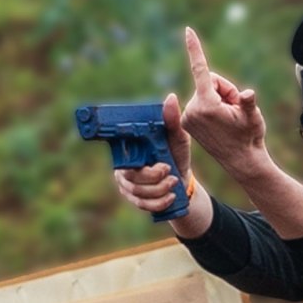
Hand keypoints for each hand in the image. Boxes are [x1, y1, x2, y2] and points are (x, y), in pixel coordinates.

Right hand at [113, 93, 191, 214]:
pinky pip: (142, 204)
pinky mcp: (135, 199)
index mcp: (130, 149)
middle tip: (169, 172)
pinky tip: (170, 197)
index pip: (119, 151)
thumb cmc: (176, 154)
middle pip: (129, 175)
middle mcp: (124, 166)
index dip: (130, 158)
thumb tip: (171, 97)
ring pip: (137, 191)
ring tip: (173, 183)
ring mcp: (127, 184)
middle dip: (152, 177)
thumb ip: (172, 120)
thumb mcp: (178, 137)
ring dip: (159, 189)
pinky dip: (158, 203)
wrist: (183, 181)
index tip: (149, 161)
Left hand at [181, 27, 267, 180]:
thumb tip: (247, 95)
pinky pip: (202, 101)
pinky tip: (221, 122)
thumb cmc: (249, 137)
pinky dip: (213, 106)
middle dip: (225, 90)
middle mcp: (193, 109)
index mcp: (206, 105)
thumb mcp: (253, 117)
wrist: (242, 161)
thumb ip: (248, 102)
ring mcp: (188, 117)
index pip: (200, 69)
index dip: (195, 48)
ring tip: (229, 119)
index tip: (187, 30)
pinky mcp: (188, 122)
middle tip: (235, 110)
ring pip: (206, 92)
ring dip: (220, 100)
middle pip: (210, 82)